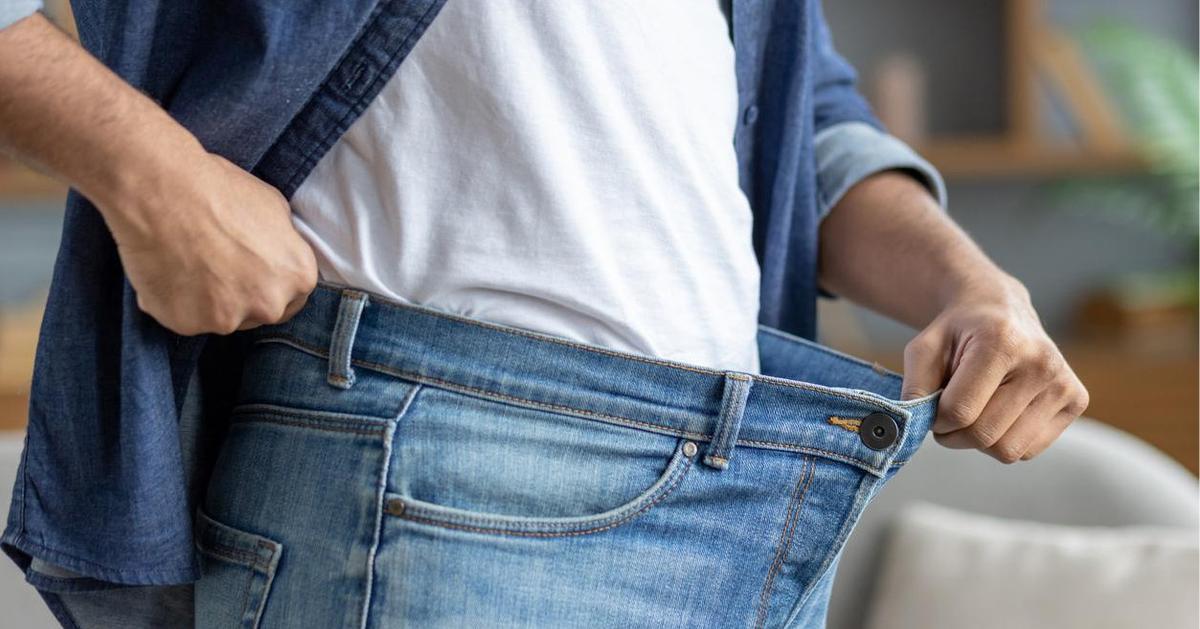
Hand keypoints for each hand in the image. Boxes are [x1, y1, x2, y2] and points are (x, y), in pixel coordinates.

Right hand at [103, 152, 317, 335]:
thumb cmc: (218, 191)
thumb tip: (278, 252)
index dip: (271, 284)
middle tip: (218, 266)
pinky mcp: (188, 324)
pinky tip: (168, 271)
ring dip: (209, 300)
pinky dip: (176, 302)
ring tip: (189, 262)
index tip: (252, 274)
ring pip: (222, 317)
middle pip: (260, 311)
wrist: (162, 192)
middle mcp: (270, 304)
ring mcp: (229, 318)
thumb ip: (283, 242)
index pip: (293, 297)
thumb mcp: (274, 206)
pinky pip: (186, 318)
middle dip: (243, 295)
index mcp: (298, 276)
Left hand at [899, 276, 1089, 462]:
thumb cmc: (957, 332)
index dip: (936, 420)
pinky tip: (1001, 411)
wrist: (1000, 309)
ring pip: (1008, 450)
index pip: (960, 411)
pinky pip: (1029, 450)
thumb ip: (914, 386)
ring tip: (976, 410)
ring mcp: (1064, 383)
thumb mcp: (923, 348)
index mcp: (1002, 342)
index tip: (932, 408)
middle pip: (985, 436)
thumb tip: (913, 426)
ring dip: (980, 441)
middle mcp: (1042, 363)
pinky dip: (1005, 439)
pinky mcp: (1077, 400)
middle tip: (949, 415)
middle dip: (955, 434)